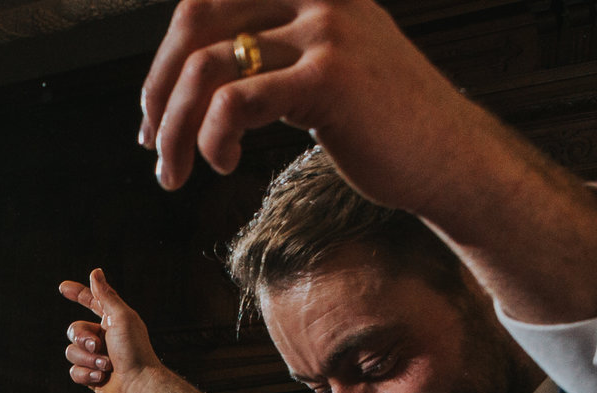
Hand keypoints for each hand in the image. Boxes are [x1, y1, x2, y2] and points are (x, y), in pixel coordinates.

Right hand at [59, 269, 160, 392]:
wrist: (138, 385)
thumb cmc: (134, 350)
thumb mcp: (121, 317)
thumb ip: (105, 296)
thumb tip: (95, 272)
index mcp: (111, 320)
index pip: (91, 302)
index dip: (77, 293)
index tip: (62, 287)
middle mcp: (102, 337)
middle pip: (74, 330)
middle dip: (82, 339)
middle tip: (97, 345)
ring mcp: (96, 357)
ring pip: (71, 353)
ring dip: (88, 360)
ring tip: (106, 366)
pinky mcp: (91, 376)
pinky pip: (74, 372)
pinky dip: (87, 375)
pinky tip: (102, 378)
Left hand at [138, 0, 490, 202]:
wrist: (447, 157)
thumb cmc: (379, 124)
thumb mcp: (321, 66)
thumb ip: (269, 53)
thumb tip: (188, 78)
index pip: (206, 1)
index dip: (164, 56)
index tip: (153, 109)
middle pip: (194, 24)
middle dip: (156, 91)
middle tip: (150, 142)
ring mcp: (325, 32)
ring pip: (205, 69)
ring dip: (173, 130)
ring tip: (176, 172)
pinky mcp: (328, 79)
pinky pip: (234, 102)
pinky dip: (210, 140)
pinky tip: (222, 164)